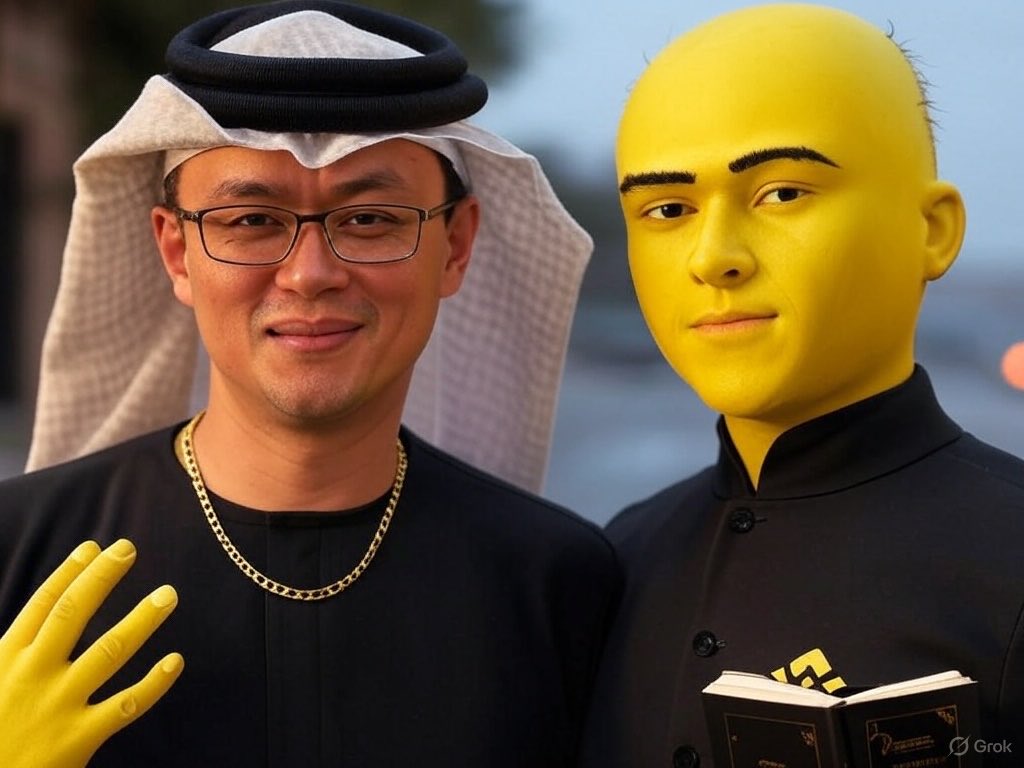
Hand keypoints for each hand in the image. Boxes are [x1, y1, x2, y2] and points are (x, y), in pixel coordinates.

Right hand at [0, 539, 182, 767]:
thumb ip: (11, 654)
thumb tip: (37, 619)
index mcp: (5, 660)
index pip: (42, 605)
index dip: (69, 572)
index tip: (94, 547)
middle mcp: (32, 675)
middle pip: (73, 613)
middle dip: (102, 577)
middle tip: (128, 548)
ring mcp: (58, 705)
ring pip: (109, 651)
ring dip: (141, 619)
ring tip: (168, 594)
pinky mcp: (79, 738)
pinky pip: (126, 704)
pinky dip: (154, 683)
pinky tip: (176, 661)